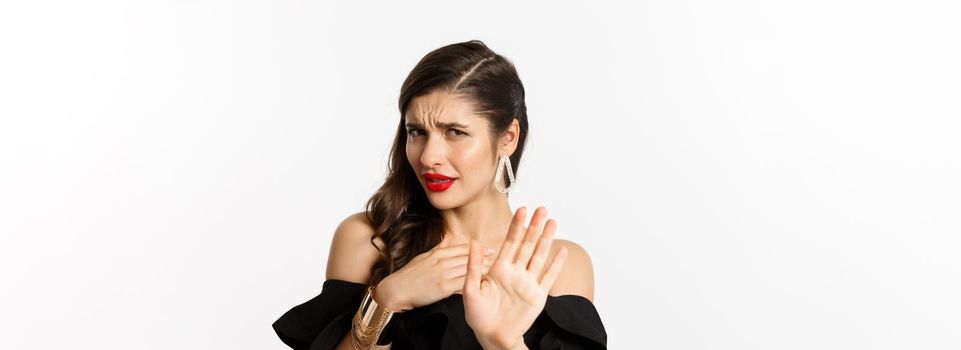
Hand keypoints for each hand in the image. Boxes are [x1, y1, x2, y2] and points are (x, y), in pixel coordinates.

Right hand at [375, 233, 493, 310]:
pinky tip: (483, 284)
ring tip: (496, 270)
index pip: (461, 248)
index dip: (476, 248)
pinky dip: (473, 283)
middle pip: (468, 258)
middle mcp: (442, 262)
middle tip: (498, 257)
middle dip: (484, 257)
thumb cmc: (408, 275)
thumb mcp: (422, 257)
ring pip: (468, 269)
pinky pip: (462, 283)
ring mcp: (443, 274)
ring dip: (482, 269)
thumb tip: (445, 237)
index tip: (489, 248)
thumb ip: (436, 248)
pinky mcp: (443, 287)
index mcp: (437, 254)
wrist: (396, 290)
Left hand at [463, 206, 568, 347]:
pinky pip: (548, 277)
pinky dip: (556, 264)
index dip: (516, 226)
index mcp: (499, 269)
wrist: (492, 336)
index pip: (510, 242)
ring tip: (553, 222)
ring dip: (546, 240)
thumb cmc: (478, 315)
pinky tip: (562, 251)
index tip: (522, 210)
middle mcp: (515, 272)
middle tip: (542, 209)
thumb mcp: (470, 289)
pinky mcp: (538, 295)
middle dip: (534, 227)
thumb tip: (474, 242)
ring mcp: (528, 283)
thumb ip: (474, 266)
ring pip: (539, 256)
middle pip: (527, 245)